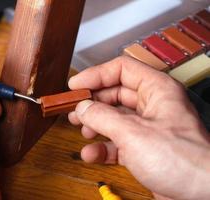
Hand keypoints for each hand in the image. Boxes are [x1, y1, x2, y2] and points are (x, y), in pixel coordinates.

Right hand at [68, 56, 209, 199]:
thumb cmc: (183, 160)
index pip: (121, 70)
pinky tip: (91, 154)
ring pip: (114, 119)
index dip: (96, 75)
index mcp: (157, 90)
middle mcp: (153, 106)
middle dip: (92, 102)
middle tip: (73, 109)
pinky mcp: (143, 150)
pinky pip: (117, 142)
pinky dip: (102, 147)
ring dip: (95, 125)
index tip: (76, 86)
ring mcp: (148, 129)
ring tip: (81, 130)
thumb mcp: (133, 133)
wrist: (201, 196)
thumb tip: (82, 108)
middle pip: (114, 94)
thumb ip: (102, 117)